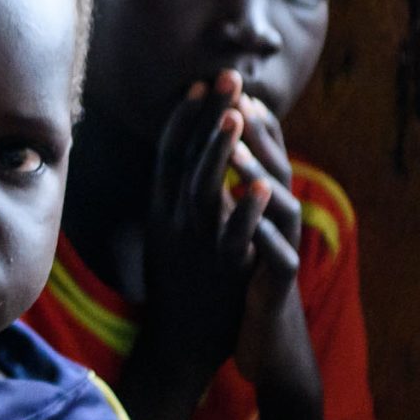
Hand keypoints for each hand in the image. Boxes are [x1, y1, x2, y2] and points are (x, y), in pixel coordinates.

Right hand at [140, 72, 274, 381]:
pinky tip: (259, 183)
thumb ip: (178, 198)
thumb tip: (190, 160)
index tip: (201, 84)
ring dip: (219, 150)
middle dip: (206, 115)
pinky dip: (243, 208)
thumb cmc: (181, 285)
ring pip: (202, 189)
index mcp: (160, 209)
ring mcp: (194, 245)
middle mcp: (172, 221)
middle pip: (185, 157)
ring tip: (236, 114)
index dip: (184, 115)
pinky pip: (232, 235)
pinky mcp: (217, 270)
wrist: (179, 344)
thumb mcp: (169, 233)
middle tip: (225, 76)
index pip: (169, 151)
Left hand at [225, 95, 319, 407]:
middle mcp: (279, 224)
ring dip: (256, 171)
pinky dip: (264, 232)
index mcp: (262, 211)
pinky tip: (251, 214)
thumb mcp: (234, 237)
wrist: (266, 345)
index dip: (246, 123)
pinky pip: (276, 254)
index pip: (260, 157)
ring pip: (278, 204)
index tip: (224, 87)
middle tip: (236, 94)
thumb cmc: (244, 286)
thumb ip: (229, 201)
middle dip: (256, 131)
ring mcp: (283, 251)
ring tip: (232, 143)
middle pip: (274, 167)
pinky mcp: (280, 284)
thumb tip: (212, 164)